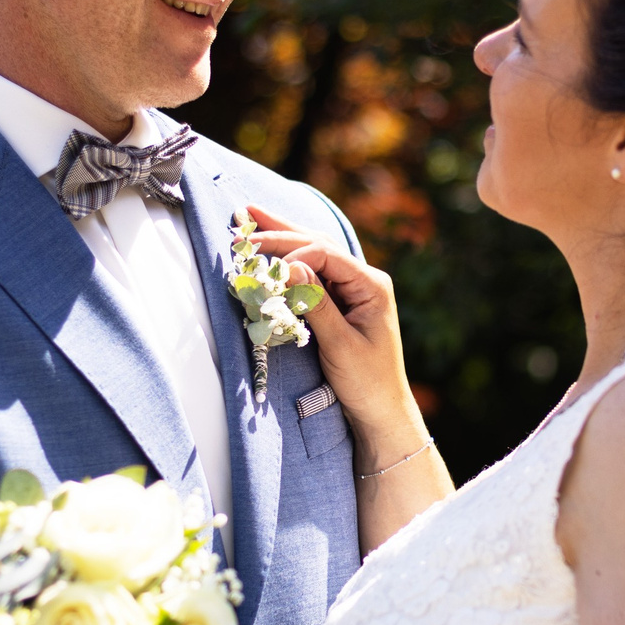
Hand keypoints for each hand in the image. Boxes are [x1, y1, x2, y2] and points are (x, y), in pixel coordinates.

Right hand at [239, 203, 425, 453]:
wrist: (381, 410)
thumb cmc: (367, 381)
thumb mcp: (340, 345)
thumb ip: (317, 304)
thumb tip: (291, 266)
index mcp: (372, 285)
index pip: (327, 254)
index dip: (295, 255)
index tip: (268, 271)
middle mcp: (364, 279)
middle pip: (318, 243)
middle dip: (280, 232)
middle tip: (243, 218)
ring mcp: (352, 288)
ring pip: (313, 252)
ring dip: (281, 237)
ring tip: (250, 215)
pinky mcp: (340, 301)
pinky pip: (312, 272)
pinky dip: (287, 259)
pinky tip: (270, 244)